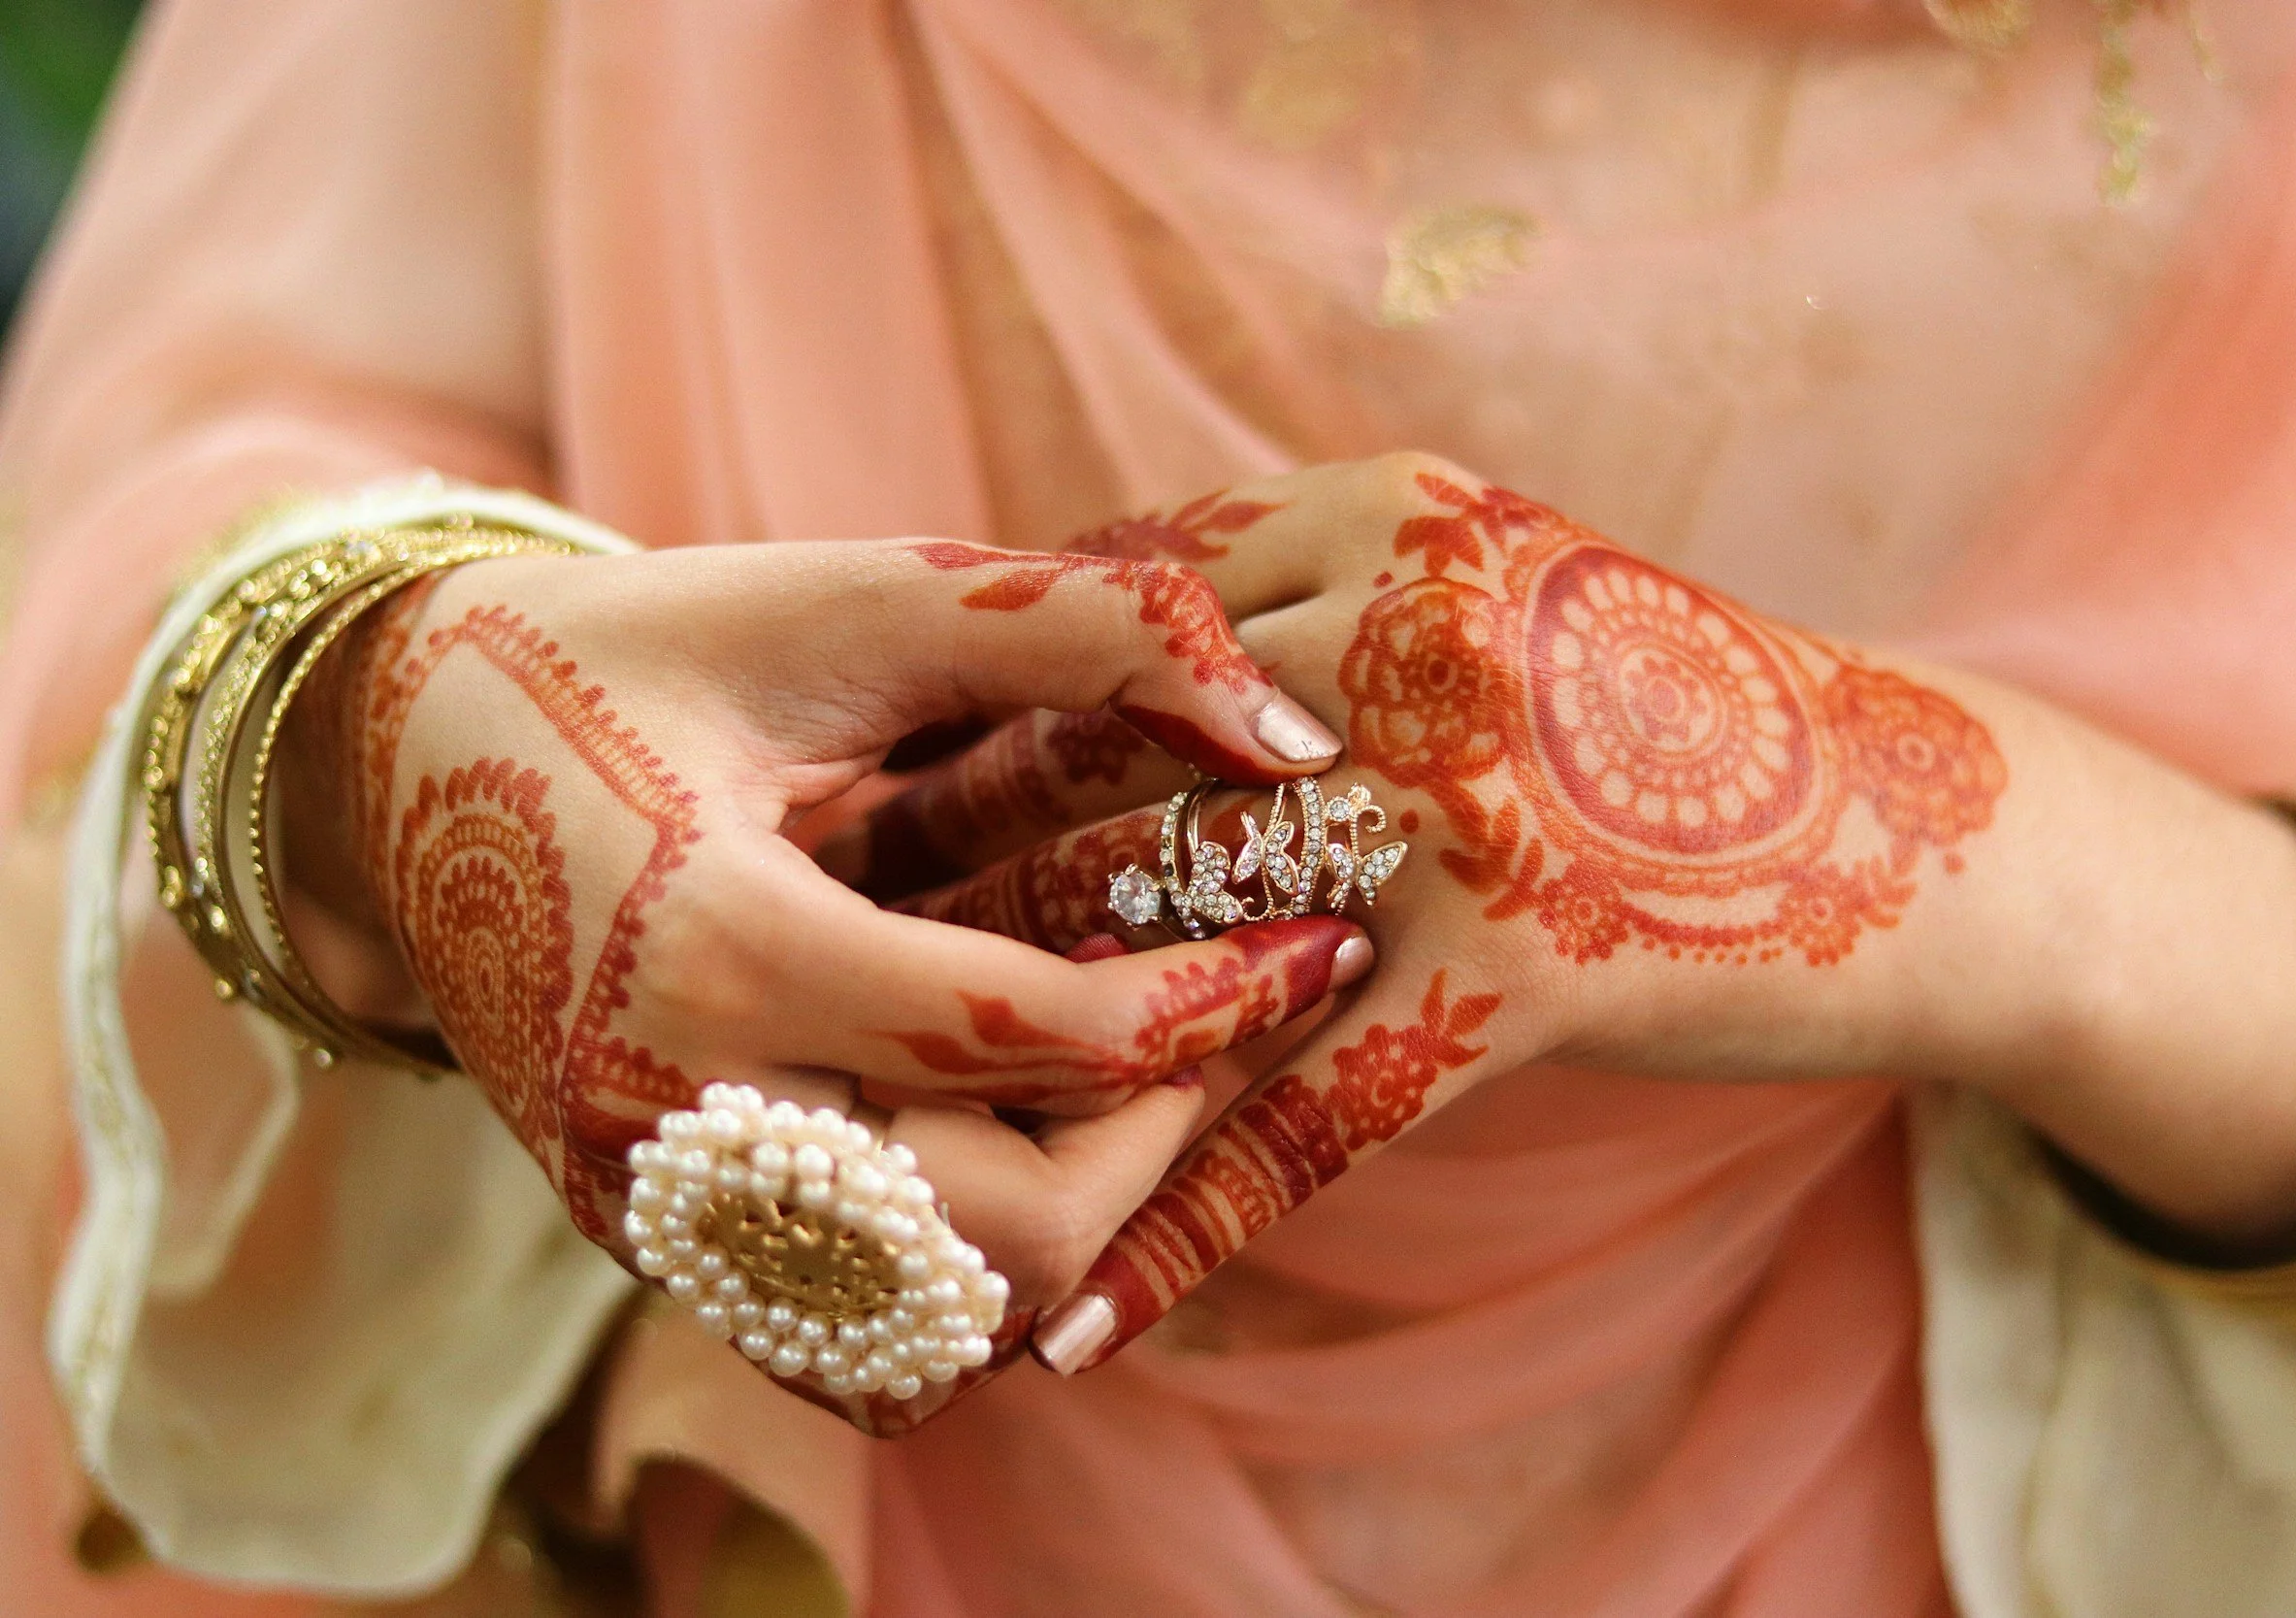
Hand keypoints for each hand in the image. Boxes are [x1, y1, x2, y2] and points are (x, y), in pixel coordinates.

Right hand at [278, 537, 1373, 1431]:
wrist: (392, 755)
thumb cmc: (633, 655)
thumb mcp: (845, 595)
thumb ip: (1084, 629)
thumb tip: (1299, 737)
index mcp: (710, 943)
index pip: (1027, 1038)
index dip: (1214, 998)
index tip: (1318, 935)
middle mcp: (672, 1117)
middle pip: (1007, 1237)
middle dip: (1165, 1138)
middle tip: (1225, 1023)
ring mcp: (654, 1203)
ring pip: (946, 1327)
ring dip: (1084, 1222)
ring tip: (1133, 1080)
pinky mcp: (654, 1239)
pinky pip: (864, 1343)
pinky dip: (979, 1276)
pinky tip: (1014, 1141)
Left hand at [877, 455, 2295, 1369]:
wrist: (1904, 829)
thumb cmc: (1659, 720)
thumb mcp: (1486, 592)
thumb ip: (1310, 597)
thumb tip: (1101, 639)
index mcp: (1380, 517)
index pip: (1114, 616)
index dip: (971, 713)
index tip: (852, 794)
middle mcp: (1407, 630)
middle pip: (1106, 767)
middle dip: (948, 875)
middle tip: (802, 959)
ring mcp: (1462, 800)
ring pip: (1172, 937)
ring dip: (1015, 1056)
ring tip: (870, 1142)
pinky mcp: (1522, 967)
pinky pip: (1307, 1117)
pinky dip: (1180, 1232)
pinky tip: (1068, 1328)